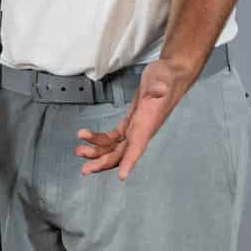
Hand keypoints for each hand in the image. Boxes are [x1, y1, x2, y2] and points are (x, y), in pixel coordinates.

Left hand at [75, 60, 194, 179]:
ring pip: (114, 147)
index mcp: (148, 123)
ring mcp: (135, 128)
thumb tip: (159, 89)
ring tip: (79, 150)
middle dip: (103, 162)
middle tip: (85, 169)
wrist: (170, 74)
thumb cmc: (168, 76)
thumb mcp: (164, 78)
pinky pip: (113, 137)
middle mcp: (142, 130)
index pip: (139, 145)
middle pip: (121, 153)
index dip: (130, 161)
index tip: (122, 176)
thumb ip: (160, 86)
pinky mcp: (130, 123)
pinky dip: (99, 139)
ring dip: (97, 152)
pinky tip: (86, 136)